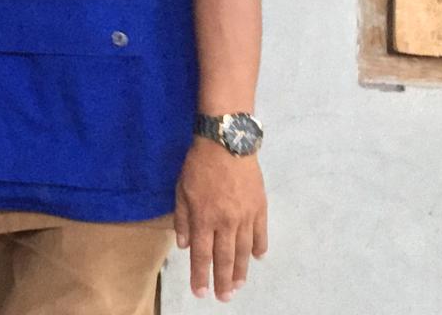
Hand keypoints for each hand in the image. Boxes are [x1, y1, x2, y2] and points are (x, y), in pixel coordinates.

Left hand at [174, 138, 267, 301]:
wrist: (227, 143)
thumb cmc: (198, 164)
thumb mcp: (181, 189)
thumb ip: (182, 218)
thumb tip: (184, 245)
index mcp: (204, 218)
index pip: (201, 254)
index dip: (201, 275)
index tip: (201, 292)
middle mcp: (225, 222)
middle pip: (225, 258)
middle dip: (223, 281)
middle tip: (224, 298)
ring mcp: (245, 216)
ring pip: (244, 251)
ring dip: (241, 271)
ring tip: (238, 286)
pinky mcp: (260, 207)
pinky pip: (260, 234)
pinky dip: (259, 248)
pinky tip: (257, 259)